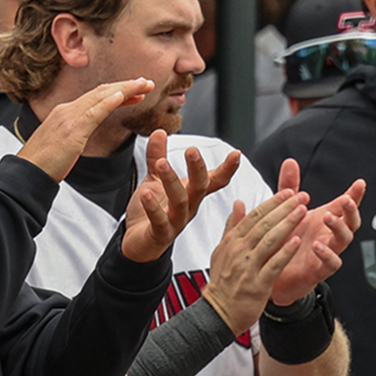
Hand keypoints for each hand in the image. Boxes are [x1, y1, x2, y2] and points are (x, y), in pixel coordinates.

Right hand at [16, 79, 158, 181]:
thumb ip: (71, 134)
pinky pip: (94, 113)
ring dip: (125, 89)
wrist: (26, 173)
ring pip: (101, 97)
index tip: (132, 92)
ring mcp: (68, 119)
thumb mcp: (58, 143)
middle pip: (101, 92)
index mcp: (64, 113)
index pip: (95, 97)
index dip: (116, 92)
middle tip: (145, 82)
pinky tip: (122, 96)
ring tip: (143, 85)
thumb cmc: (40, 164)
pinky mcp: (72, 131)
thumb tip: (78, 135)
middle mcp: (66, 111)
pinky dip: (109, 102)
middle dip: (125, 86)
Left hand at [120, 130, 241, 262]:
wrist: (138, 245)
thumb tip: (159, 131)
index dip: (227, 169)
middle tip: (192, 149)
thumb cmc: (151, 212)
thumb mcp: (154, 180)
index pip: (214, 180)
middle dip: (197, 168)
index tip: (237, 154)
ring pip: (180, 201)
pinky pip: (160, 221)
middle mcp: (189, 208)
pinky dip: (153, 207)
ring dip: (171, 181)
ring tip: (161, 163)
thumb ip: (157, 156)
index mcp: (191, 194)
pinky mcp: (161, 234)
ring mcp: (176, 222)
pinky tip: (145, 194)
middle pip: (199, 187)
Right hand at [200, 191, 308, 332]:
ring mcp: (248, 267)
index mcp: (232, 241)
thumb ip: (232, 226)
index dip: (273, 202)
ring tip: (302, 211)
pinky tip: (297, 240)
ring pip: (269, 240)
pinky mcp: (258, 284)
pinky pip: (274, 264)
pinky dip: (285, 252)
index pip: (254, 215)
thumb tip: (238, 203)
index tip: (288, 192)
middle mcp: (239, 251)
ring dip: (287, 224)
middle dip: (285, 208)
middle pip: (264, 224)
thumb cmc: (223, 282)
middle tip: (302, 196)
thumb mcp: (222, 250)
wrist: (218, 312)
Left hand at [270, 159, 366, 304]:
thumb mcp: (285, 211)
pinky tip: (318, 245)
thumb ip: (289, 187)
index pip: (344, 205)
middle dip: (351, 210)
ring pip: (344, 240)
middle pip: (351, 221)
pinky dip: (327, 254)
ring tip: (327, 217)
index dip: (355, 195)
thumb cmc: (284, 241)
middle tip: (345, 200)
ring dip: (339, 227)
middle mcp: (328, 235)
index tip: (360, 183)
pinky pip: (331, 263)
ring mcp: (326, 252)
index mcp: (323, 219)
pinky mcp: (318, 270)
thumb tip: (290, 162)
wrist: (271, 273)